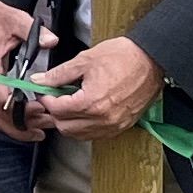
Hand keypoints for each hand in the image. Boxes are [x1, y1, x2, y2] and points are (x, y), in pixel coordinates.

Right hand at [0, 0, 47, 135]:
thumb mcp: (15, 19)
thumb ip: (32, 31)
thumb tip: (51, 41)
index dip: (20, 108)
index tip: (40, 109)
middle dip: (23, 123)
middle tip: (47, 123)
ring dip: (17, 127)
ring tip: (41, 132)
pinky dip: (11, 122)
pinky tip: (27, 127)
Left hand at [36, 33, 164, 139]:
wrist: (151, 59)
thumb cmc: (123, 57)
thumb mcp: (85, 60)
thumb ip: (59, 74)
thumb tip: (41, 80)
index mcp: (91, 102)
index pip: (57, 110)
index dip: (47, 99)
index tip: (46, 92)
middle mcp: (103, 119)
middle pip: (65, 127)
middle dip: (55, 113)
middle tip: (55, 98)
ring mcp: (114, 125)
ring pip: (79, 135)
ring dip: (69, 122)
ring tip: (69, 105)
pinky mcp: (123, 126)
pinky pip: (96, 134)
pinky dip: (85, 127)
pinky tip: (84, 112)